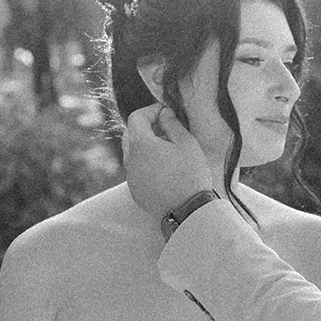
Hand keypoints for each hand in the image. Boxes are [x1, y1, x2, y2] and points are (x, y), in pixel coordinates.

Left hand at [123, 103, 213, 218]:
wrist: (188, 210)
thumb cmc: (190, 174)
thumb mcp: (187, 143)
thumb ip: (172, 124)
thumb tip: (164, 114)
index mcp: (141, 144)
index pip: (136, 117)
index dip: (151, 110)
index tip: (166, 112)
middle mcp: (130, 160)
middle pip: (130, 134)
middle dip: (145, 127)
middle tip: (166, 129)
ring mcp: (131, 177)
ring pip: (132, 153)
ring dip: (145, 147)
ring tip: (166, 151)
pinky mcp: (135, 191)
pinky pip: (136, 170)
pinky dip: (145, 164)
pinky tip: (164, 170)